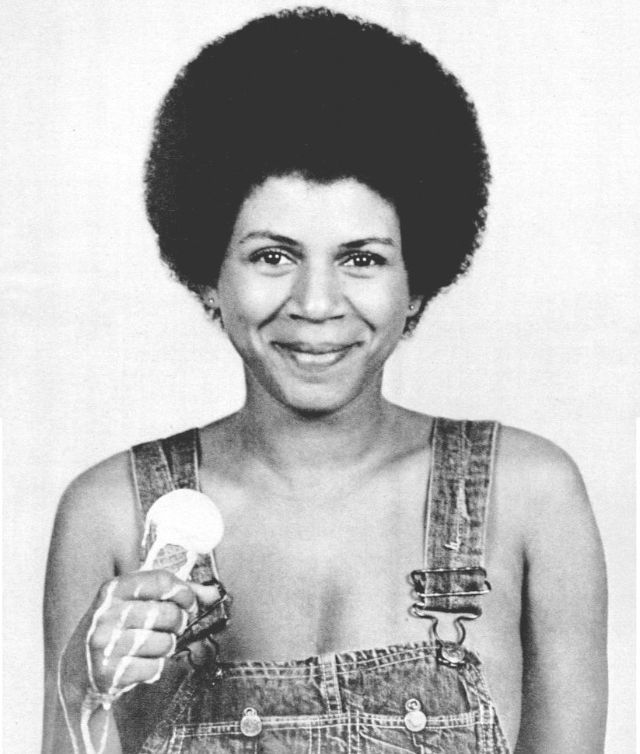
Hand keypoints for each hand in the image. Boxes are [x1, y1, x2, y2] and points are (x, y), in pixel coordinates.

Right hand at [85, 570, 216, 697]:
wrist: (78, 671)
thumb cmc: (118, 629)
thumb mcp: (137, 603)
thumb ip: (175, 594)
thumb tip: (213, 593)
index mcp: (113, 589)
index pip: (162, 581)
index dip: (184, 592)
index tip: (188, 602)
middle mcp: (106, 614)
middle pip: (168, 613)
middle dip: (177, 623)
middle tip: (168, 628)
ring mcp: (105, 644)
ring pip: (165, 642)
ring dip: (166, 647)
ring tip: (150, 647)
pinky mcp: (108, 672)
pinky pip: (154, 668)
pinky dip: (154, 668)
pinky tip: (139, 664)